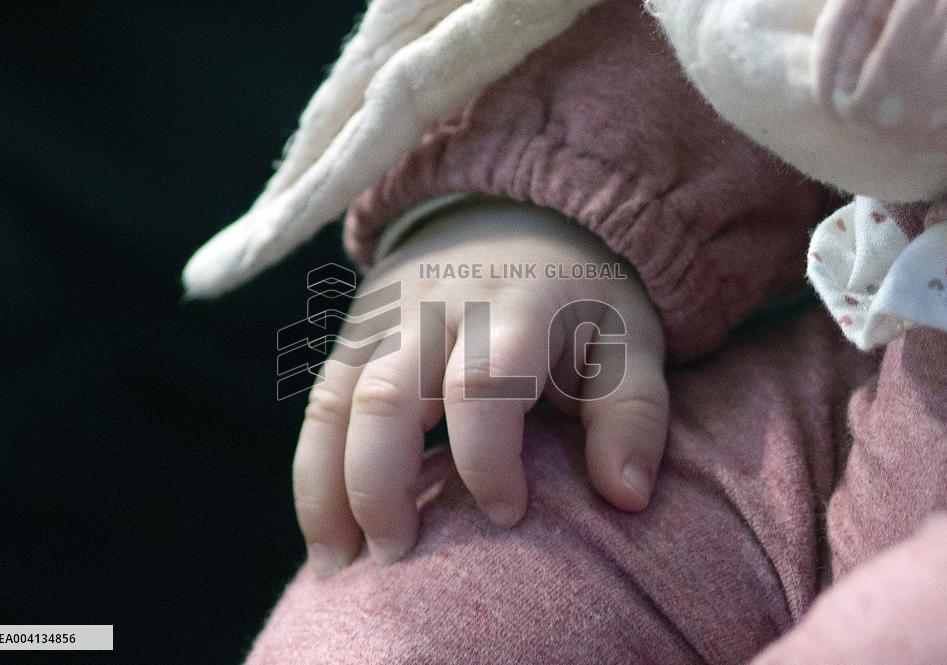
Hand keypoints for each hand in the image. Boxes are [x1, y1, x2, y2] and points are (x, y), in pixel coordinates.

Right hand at [293, 200, 668, 576]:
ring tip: (338, 569)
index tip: (507, 515)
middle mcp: (437, 309)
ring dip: (327, 490)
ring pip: (334, 402)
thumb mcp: (630, 340)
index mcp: (515, 308)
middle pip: (385, 396)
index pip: (483, 384)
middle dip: (381, 486)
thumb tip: (625, 498)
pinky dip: (313, 471)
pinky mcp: (355, 332)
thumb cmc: (582, 299)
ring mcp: (385, 317)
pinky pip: (319, 402)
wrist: (518, 218)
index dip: (486, 460)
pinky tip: (326, 531)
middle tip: (400, 561)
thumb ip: (633, 414)